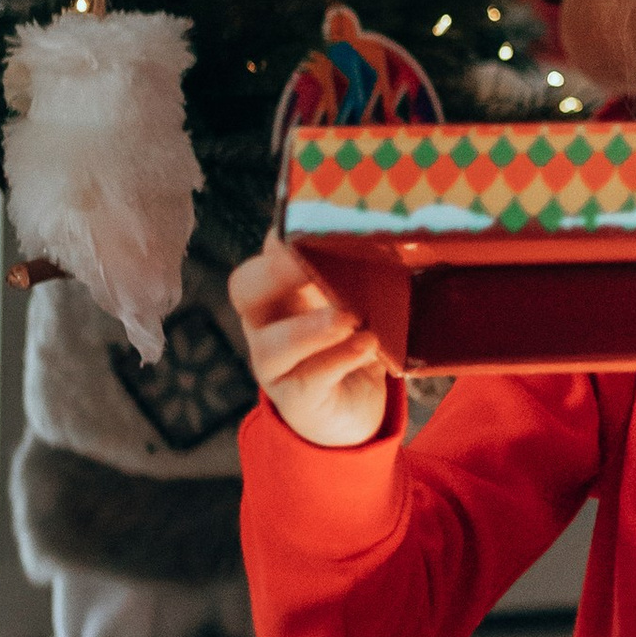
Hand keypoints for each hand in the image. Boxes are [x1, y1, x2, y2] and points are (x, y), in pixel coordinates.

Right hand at [228, 233, 393, 449]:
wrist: (353, 410)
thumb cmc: (353, 343)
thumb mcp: (360, 304)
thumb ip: (364, 277)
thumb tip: (390, 242)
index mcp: (282, 288)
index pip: (270, 252)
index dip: (285, 236)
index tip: (314, 226)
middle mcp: (267, 323)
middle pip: (245, 289)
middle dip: (273, 273)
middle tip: (309, 267)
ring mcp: (275, 364)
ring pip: (270, 344)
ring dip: (309, 329)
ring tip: (348, 319)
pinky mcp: (296, 399)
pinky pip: (308, 379)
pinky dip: (339, 360)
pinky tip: (366, 347)